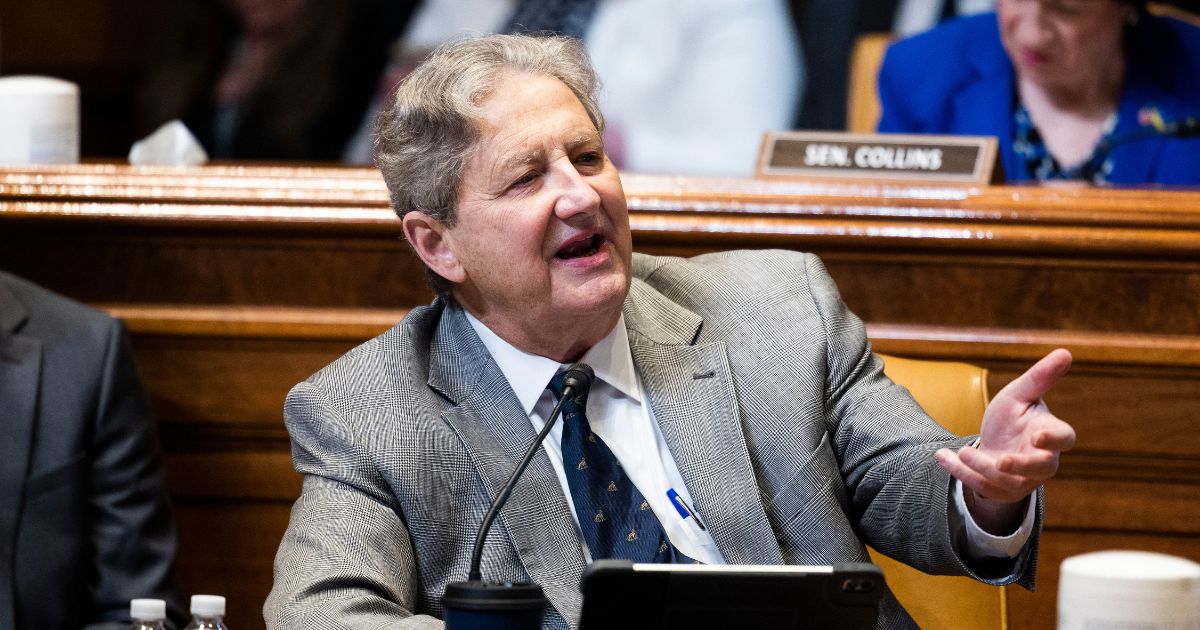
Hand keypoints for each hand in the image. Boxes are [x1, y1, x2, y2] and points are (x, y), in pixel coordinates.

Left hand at [936, 349, 1075, 505]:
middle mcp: (1043, 461)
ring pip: (1007, 480)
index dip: (1055, 439)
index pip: (1064, 439)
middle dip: (1021, 466)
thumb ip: (1039, 377)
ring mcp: (1023, 480)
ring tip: (962, 452)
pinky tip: (942, 457)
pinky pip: (982, 486)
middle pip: (1040, 468)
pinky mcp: (1001, 491)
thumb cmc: (1015, 416)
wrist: (996, 442)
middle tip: (1002, 461)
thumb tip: (1065, 351)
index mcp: (1051, 434)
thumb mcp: (1020, 394)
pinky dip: (961, 473)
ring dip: (983, 467)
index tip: (1039, 436)